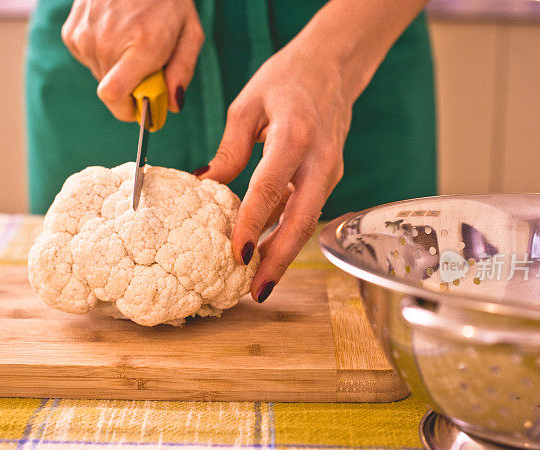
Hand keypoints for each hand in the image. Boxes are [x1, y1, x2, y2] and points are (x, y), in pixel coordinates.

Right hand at [62, 0, 203, 119]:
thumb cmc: (166, 0)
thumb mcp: (189, 33)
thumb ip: (182, 71)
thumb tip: (173, 106)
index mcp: (140, 46)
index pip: (114, 97)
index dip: (128, 111)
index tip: (143, 109)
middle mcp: (107, 43)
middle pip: (113, 93)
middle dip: (131, 89)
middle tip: (146, 66)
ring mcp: (85, 37)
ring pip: (101, 77)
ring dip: (117, 71)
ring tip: (130, 43)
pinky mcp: (72, 34)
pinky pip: (88, 61)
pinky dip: (102, 56)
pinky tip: (115, 34)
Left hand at [198, 40, 351, 301]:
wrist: (332, 68)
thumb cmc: (286, 81)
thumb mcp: (247, 106)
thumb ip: (229, 150)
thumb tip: (207, 188)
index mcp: (295, 135)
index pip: (271, 187)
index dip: (253, 224)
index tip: (236, 254)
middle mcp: (319, 159)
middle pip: (301, 220)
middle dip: (279, 260)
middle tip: (255, 291)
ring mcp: (330, 171)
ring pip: (307, 223)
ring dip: (284, 255)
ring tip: (257, 283)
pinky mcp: (330, 178)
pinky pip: (308, 212)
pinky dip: (288, 236)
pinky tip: (266, 254)